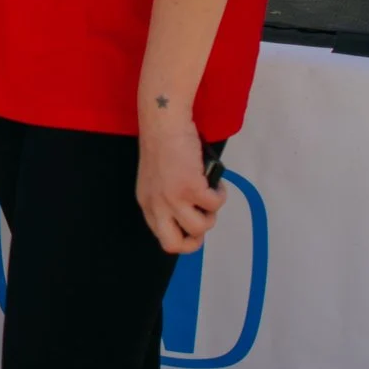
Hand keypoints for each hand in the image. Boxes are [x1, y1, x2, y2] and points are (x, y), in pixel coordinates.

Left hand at [136, 123, 225, 253]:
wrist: (164, 124)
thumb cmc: (165, 145)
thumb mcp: (159, 180)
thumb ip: (168, 199)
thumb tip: (193, 214)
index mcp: (147, 203)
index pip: (163, 237)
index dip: (183, 236)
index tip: (193, 223)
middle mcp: (157, 205)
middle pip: (173, 245)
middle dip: (194, 241)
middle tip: (203, 220)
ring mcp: (173, 198)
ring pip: (201, 227)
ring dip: (211, 213)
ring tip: (209, 193)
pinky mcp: (190, 188)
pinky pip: (215, 204)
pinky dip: (220, 193)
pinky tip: (215, 181)